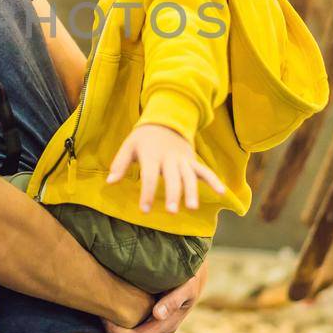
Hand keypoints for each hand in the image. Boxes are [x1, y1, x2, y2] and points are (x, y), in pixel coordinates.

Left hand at [105, 261, 206, 332]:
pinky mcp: (149, 322)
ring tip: (103, 309)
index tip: (104, 316)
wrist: (196, 276)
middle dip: (111, 332)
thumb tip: (157, 314)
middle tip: (99, 312)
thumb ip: (174, 300)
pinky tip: (111, 309)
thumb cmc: (190, 279)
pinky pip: (129, 330)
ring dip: (113, 329)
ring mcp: (153, 328)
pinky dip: (118, 323)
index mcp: (166, 326)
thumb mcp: (187, 287)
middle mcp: (159, 331)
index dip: (116, 331)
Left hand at [106, 123, 225, 213]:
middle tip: (172, 212)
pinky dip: (214, 180)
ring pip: (190, 176)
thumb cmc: (143, 139)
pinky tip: (222, 192)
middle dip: (173, 194)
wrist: (165, 121)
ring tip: (192, 207)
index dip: (147, 193)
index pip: (149, 176)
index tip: (145, 210)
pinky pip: (205, 171)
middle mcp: (169, 158)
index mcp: (151, 155)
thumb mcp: (128, 146)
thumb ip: (119, 163)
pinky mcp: (193, 161)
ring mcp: (183, 159)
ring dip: (192, 191)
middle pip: (172, 178)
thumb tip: (110, 182)